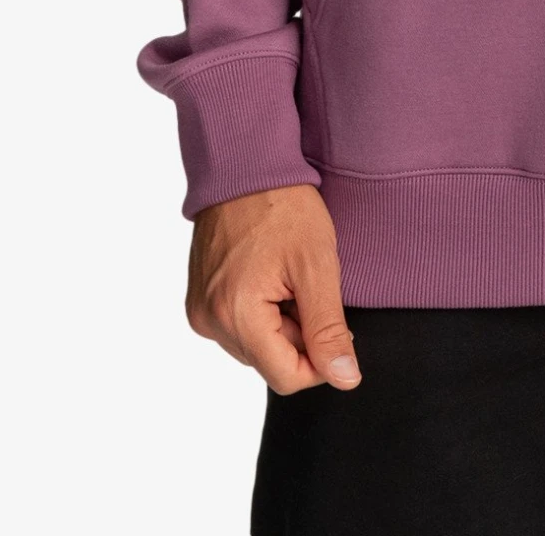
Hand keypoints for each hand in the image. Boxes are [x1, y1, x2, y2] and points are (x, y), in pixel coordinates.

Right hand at [186, 183, 360, 395]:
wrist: (244, 165)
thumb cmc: (283, 206)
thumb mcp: (318, 264)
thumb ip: (329, 328)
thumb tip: (346, 379)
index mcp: (237, 315)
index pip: (287, 377)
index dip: (320, 360)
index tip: (336, 325)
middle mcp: (209, 321)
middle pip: (270, 362)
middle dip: (299, 334)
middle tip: (308, 285)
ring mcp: (200, 311)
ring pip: (255, 346)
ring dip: (280, 322)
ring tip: (286, 276)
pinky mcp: (198, 301)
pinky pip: (237, 327)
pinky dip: (260, 311)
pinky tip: (269, 275)